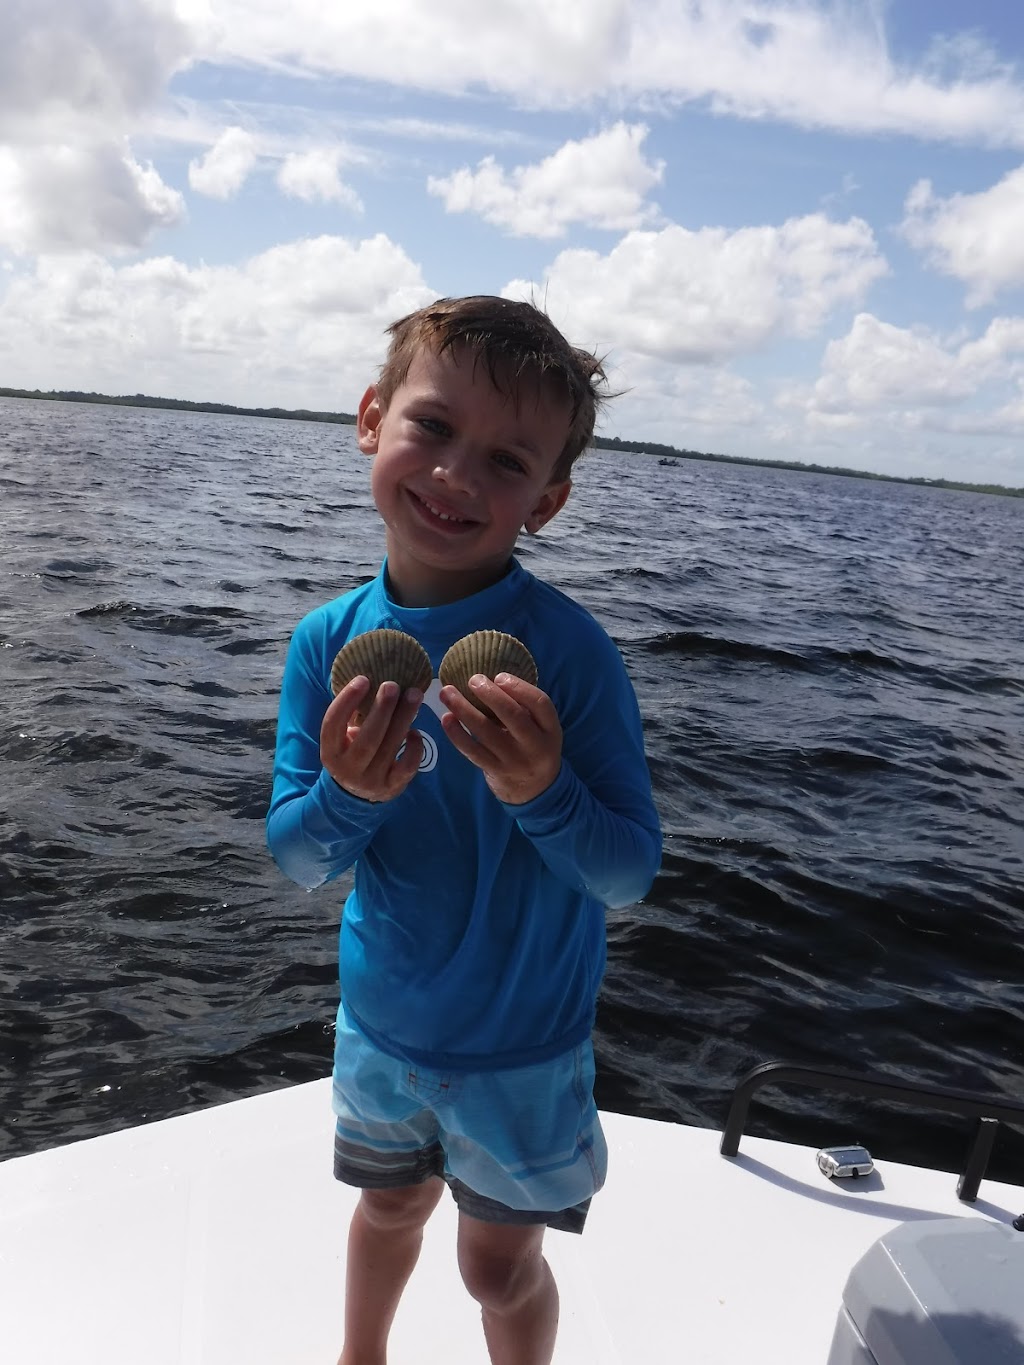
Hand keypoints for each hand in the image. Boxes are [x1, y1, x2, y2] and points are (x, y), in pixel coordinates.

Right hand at [321, 676, 423, 801]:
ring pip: (389, 748)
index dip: (347, 701)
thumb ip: (353, 715)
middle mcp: (347, 769)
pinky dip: (414, 748)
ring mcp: (370, 781)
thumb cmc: (351, 753)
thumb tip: (372, 677)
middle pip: (367, 738)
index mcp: (330, 752)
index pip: (333, 724)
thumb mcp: (344, 738)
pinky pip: (406, 767)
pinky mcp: (391, 788)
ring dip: (403, 719)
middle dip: (382, 709)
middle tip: (393, 685)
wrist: (355, 795)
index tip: (363, 679)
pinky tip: (416, 732)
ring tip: (414, 695)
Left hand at [439, 673, 561, 804]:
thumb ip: (525, 709)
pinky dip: (457, 734)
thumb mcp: (542, 729)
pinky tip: (446, 719)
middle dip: (490, 694)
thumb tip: (490, 680)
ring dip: (463, 709)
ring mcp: (514, 761)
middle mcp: (535, 746)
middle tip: (473, 679)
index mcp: (550, 729)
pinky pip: (472, 750)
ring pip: (486, 732)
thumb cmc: (534, 747)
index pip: (540, 703)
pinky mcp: (495, 771)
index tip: (499, 676)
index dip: (519, 687)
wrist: (535, 789)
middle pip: (513, 715)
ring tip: (447, 692)